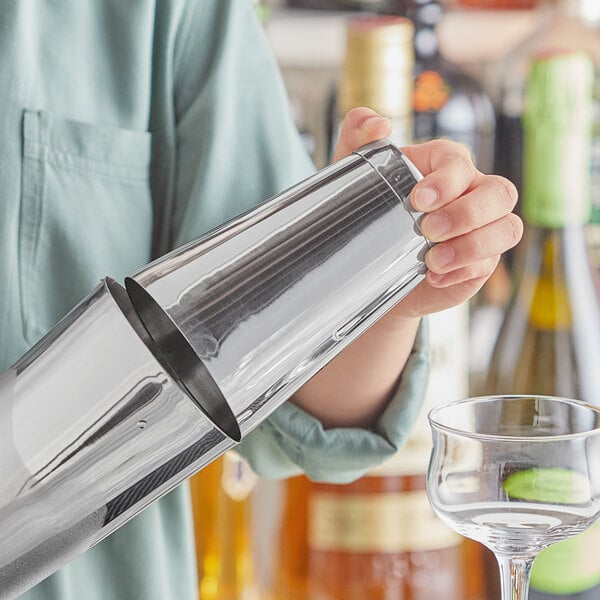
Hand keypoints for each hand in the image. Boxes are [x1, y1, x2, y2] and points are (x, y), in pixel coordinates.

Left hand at [334, 107, 522, 318]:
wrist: (372, 267)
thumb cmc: (370, 212)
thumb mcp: (354, 174)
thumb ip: (357, 135)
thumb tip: (378, 124)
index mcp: (444, 166)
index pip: (460, 162)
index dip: (447, 179)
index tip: (417, 200)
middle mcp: (471, 192)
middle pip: (500, 193)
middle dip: (467, 213)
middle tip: (428, 231)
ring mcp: (482, 228)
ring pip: (507, 227)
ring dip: (473, 246)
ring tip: (433, 261)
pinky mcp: (481, 261)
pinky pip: (489, 263)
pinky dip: (462, 272)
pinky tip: (434, 278)